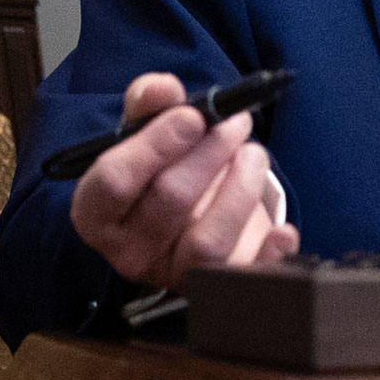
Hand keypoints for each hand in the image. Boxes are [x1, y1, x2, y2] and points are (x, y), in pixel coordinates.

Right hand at [68, 71, 298, 290]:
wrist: (197, 213)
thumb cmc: (166, 168)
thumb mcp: (149, 132)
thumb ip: (149, 105)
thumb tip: (161, 88)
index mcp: (98, 211)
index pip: (114, 181)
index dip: (156, 143)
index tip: (193, 116)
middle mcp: (127, 251)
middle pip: (169, 200)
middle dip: (211, 151)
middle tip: (236, 123)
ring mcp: (172, 275)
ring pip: (208, 241)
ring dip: (242, 187)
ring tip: (254, 156)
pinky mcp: (216, 290)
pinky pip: (244, 281)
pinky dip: (268, 256)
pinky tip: (282, 231)